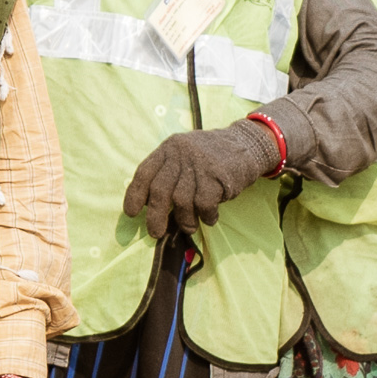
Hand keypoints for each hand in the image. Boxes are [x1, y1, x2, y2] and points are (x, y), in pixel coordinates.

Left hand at [122, 120, 277, 239]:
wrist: (246, 144)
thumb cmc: (210, 156)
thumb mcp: (183, 154)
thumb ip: (167, 173)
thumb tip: (149, 205)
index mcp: (168, 149)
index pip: (144, 173)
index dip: (134, 195)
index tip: (131, 213)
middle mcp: (180, 155)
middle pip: (160, 191)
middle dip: (155, 216)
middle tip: (155, 233)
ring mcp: (199, 165)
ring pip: (182, 201)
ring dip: (184, 220)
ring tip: (189, 226)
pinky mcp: (217, 177)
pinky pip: (204, 205)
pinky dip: (206, 216)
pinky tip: (209, 218)